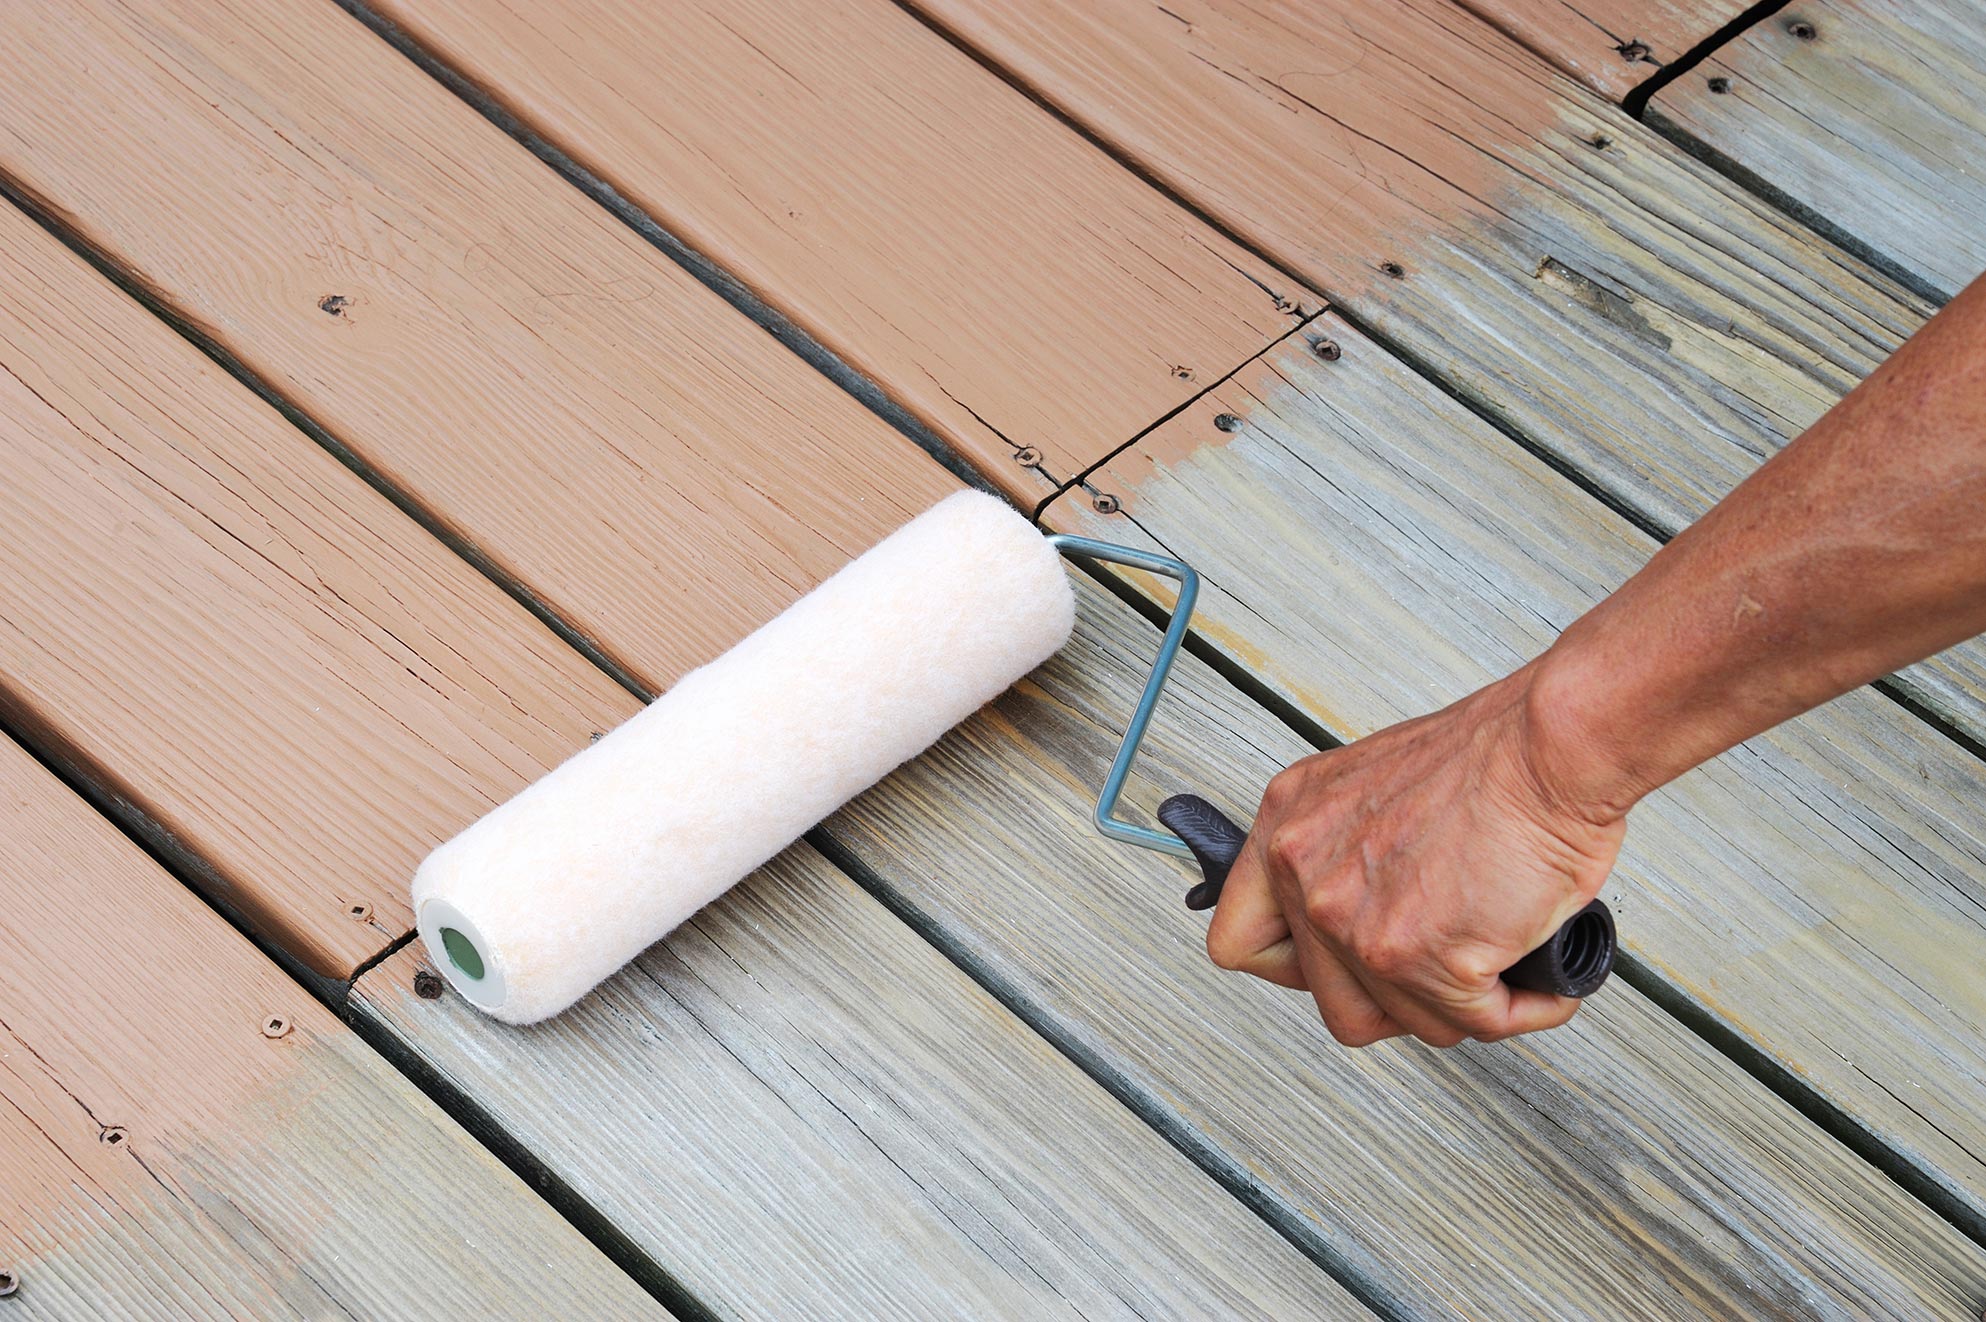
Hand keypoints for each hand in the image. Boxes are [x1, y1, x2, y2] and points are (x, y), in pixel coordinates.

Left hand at [1206, 666, 1626, 1046]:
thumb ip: (1340, 851)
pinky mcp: (1422, 958)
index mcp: (1286, 829)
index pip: (1241, 941)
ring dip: (1457, 1007)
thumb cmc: (1489, 757)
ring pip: (1404, 1022)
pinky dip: (1519, 1009)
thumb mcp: (1369, 787)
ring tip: (1494, 964)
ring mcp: (1357, 924)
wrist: (1549, 747)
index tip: (1337, 964)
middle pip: (1331, 1002)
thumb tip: (1352, 913)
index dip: (1298, 968)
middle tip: (1440, 968)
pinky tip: (1535, 983)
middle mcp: (1306, 876)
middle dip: (1396, 998)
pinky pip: (1475, 1023)